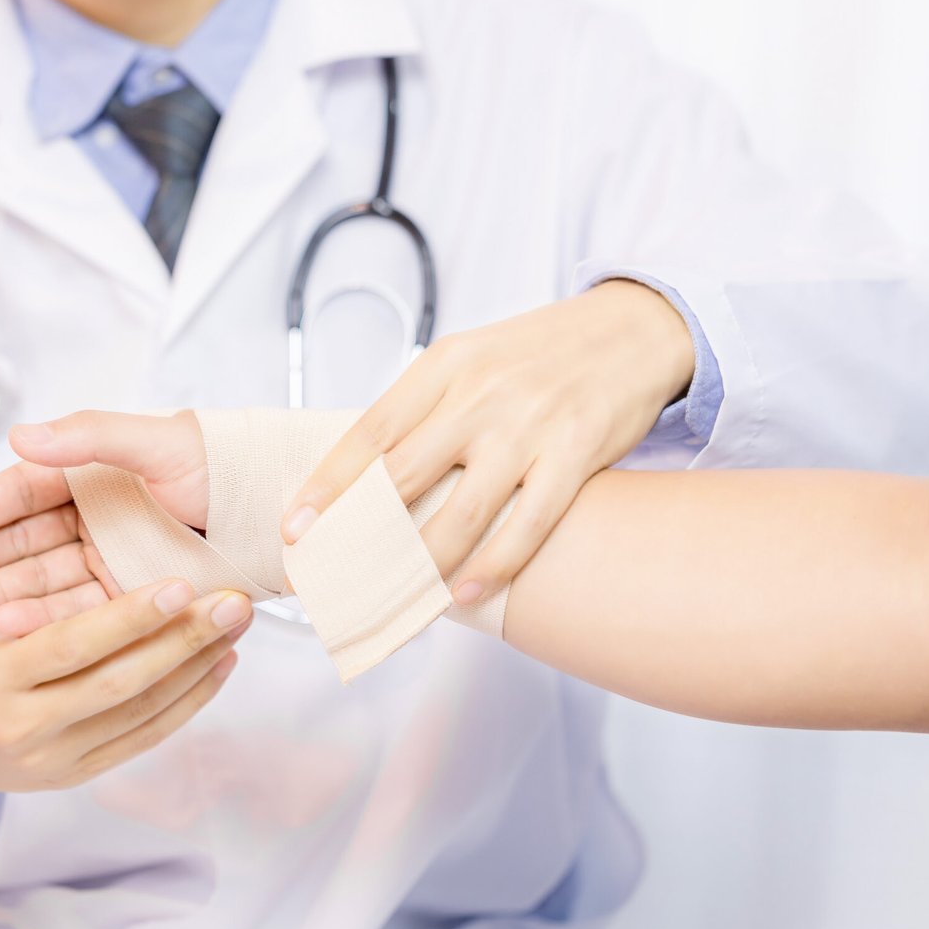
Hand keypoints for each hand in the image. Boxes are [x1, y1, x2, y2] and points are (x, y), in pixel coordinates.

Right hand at [0, 411, 208, 637]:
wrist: (286, 514)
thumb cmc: (225, 465)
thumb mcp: (158, 442)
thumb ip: (90, 437)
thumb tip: (21, 436)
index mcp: (92, 474)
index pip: (21, 493)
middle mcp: (93, 519)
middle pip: (21, 541)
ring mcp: (108, 561)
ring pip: (40, 581)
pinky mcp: (128, 600)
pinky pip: (76, 613)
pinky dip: (40, 621)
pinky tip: (5, 628)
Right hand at [0, 579, 251, 799]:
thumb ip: (23, 592)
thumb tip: (95, 537)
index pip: (70, 644)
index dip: (128, 616)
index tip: (178, 582)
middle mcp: (23, 724)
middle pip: (118, 683)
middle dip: (183, 641)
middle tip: (232, 602)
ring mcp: (52, 758)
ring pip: (140, 712)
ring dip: (197, 669)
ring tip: (236, 626)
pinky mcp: (73, 776)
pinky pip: (142, 738)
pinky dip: (186, 703)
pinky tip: (218, 667)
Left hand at [280, 280, 694, 602]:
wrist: (633, 329)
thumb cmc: (538, 355)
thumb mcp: (470, 360)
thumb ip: (423, 409)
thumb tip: (365, 477)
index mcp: (443, 366)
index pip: (370, 432)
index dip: (328, 485)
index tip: (295, 527)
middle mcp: (479, 394)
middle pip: (404, 477)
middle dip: (361, 536)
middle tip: (334, 579)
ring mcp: (528, 425)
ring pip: (462, 511)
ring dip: (423, 563)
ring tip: (395, 599)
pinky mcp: (576, 453)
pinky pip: (527, 522)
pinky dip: (493, 563)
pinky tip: (464, 591)